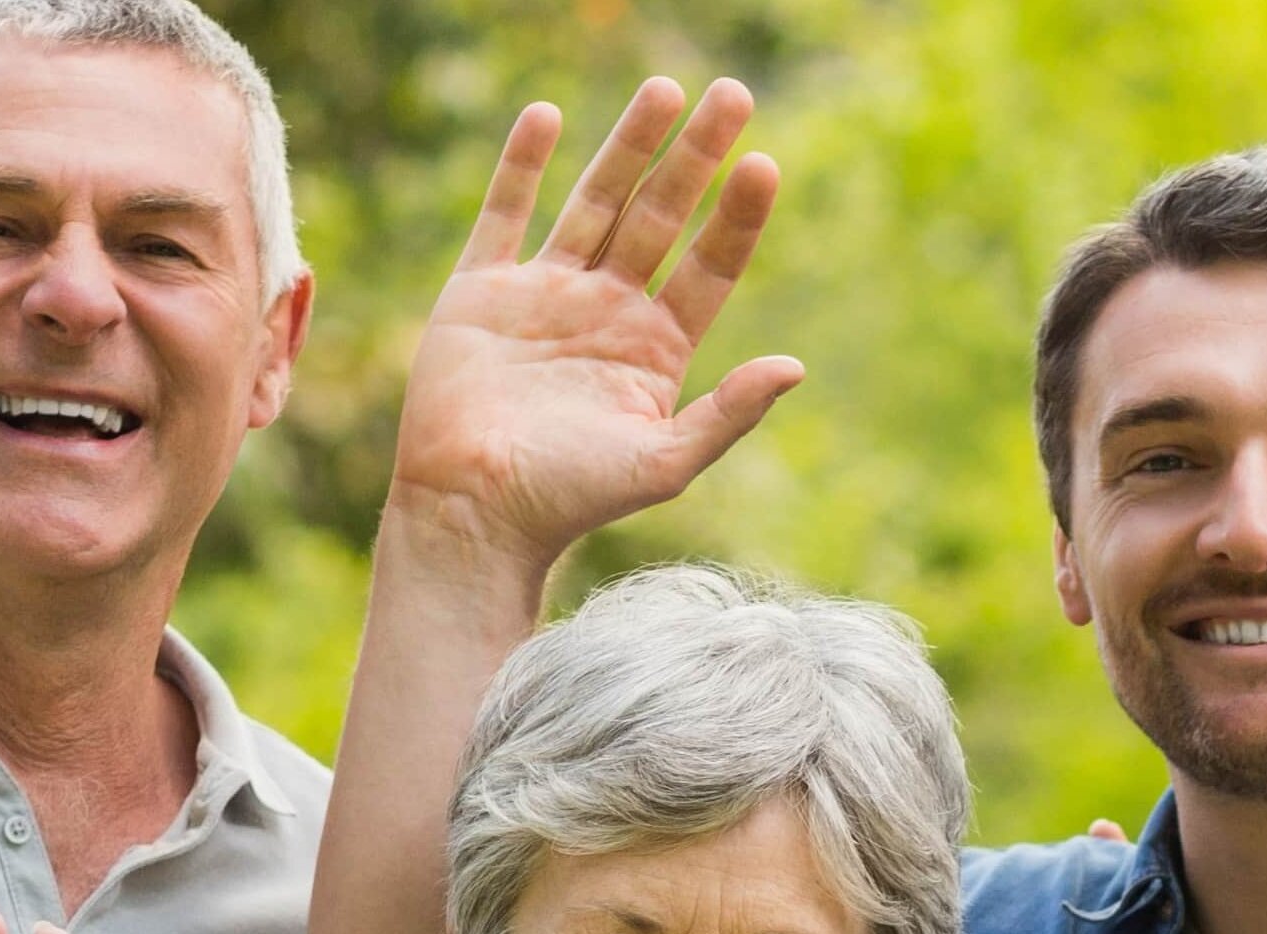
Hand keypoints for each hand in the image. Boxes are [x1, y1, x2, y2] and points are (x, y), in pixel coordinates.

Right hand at [384, 77, 803, 566]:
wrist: (472, 511)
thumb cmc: (570, 498)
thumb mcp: (664, 463)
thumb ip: (729, 415)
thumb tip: (795, 367)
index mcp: (655, 347)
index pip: (710, 265)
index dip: (737, 216)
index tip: (763, 164)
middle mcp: (607, 310)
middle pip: (661, 215)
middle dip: (696, 156)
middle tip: (734, 93)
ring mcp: (545, 294)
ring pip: (596, 201)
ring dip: (629, 145)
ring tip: (665, 89)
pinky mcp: (481, 290)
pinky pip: (505, 213)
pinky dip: (521, 165)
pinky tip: (547, 116)